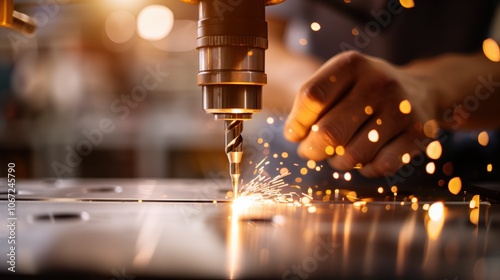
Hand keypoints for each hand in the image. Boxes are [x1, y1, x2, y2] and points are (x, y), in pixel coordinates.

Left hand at [284, 51, 437, 176]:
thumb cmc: (364, 91)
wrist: (421, 90)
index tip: (295, 133)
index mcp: (352, 65)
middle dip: (312, 149)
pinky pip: (379, 167)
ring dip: (337, 162)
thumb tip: (294, 136)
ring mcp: (401, 109)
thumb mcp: (338, 81)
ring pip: (352, 156)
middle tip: (311, 151)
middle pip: (328, 132)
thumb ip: (311, 104)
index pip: (311, 97)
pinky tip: (364, 159)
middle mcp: (379, 83)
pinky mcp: (417, 135)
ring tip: (338, 154)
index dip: (296, 122)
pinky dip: (365, 170)